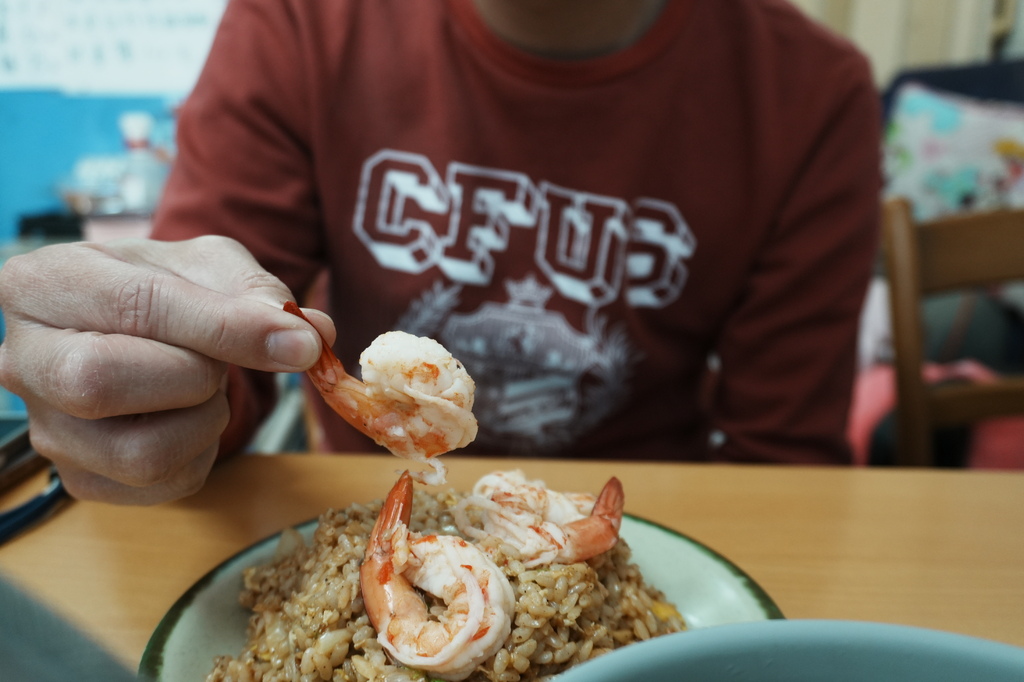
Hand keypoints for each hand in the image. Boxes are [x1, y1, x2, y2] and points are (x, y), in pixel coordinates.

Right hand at [0, 236, 328, 504]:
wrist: (137, 327)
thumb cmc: (165, 288)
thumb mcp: (209, 266)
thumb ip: (257, 292)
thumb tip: (308, 335)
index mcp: (44, 283)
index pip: (134, 307)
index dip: (224, 328)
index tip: (298, 343)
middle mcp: (23, 359)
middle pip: (102, 384)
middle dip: (194, 375)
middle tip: (217, 359)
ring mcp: (46, 428)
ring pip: (140, 452)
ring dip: (204, 418)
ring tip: (202, 385)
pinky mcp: (79, 478)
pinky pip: (162, 484)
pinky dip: (202, 452)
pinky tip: (191, 415)